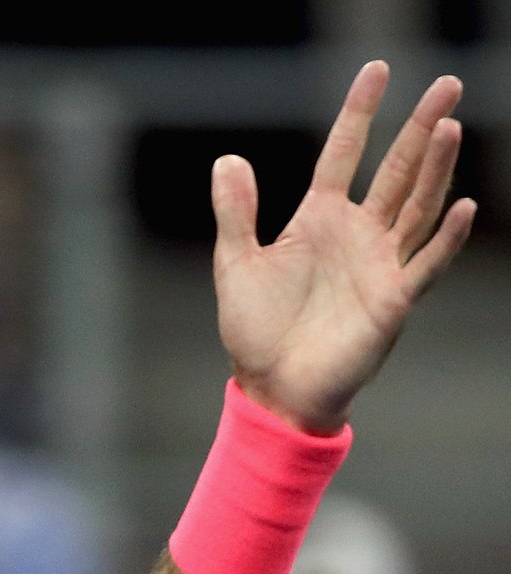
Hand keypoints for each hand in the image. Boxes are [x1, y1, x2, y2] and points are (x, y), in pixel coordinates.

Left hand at [215, 62, 474, 433]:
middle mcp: (357, 234)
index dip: (359, 113)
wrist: (271, 388)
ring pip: (417, 206)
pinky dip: (444, 238)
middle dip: (419, 128)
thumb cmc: (255, 331)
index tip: (377, 71)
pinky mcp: (392, 300)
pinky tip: (459, 207)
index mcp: (318, 219)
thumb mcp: (236, 264)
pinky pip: (425, 264)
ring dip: (434, 169)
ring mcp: (379, 264)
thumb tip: (227, 160)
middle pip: (396, 170)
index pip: (343, 153)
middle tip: (446, 83)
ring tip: (448, 126)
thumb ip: (236, 213)